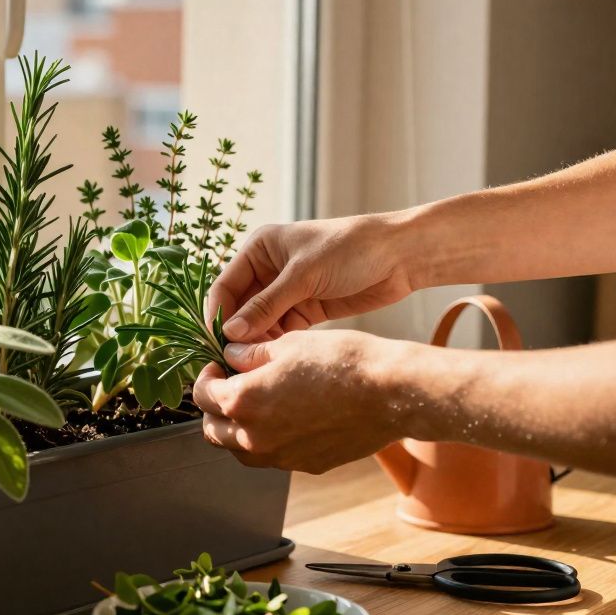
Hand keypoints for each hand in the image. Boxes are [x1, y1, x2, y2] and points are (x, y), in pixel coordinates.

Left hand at [194, 330, 411, 473]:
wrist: (391, 392)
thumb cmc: (341, 361)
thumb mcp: (287, 344)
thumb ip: (249, 355)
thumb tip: (229, 356)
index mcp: (243, 402)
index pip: (201, 394)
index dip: (206, 375)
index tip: (218, 365)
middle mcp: (255, 437)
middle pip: (212, 429)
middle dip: (213, 407)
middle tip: (229, 385)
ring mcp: (280, 457)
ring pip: (238, 450)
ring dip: (236, 428)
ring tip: (256, 402)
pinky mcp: (304, 465)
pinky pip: (272, 456)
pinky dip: (267, 440)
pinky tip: (286, 416)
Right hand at [208, 213, 417, 342]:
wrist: (400, 256)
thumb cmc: (350, 249)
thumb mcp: (303, 275)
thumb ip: (266, 305)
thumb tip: (230, 333)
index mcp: (259, 249)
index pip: (225, 286)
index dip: (217, 315)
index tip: (214, 344)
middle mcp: (268, 270)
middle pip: (239, 308)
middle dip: (236, 334)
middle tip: (232, 362)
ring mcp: (286, 292)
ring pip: (259, 323)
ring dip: (256, 342)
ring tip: (253, 365)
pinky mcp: (305, 310)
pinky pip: (281, 331)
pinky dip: (276, 344)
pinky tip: (274, 360)